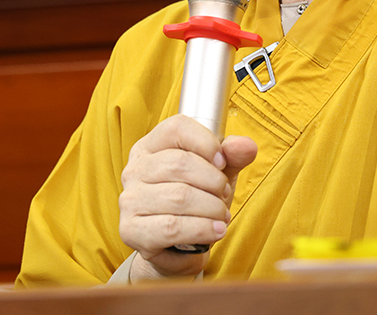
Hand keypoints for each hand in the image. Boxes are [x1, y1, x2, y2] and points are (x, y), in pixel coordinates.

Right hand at [118, 114, 257, 280]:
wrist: (175, 248)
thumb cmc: (194, 203)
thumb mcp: (215, 175)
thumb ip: (232, 157)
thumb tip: (247, 146)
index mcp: (150, 146)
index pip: (176, 128)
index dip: (205, 142)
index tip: (223, 162)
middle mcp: (134, 169)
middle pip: (179, 163)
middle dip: (213, 181)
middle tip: (225, 195)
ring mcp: (129, 200)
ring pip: (179, 197)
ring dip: (211, 208)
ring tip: (222, 216)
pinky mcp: (132, 230)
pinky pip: (173, 226)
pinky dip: (202, 229)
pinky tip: (215, 231)